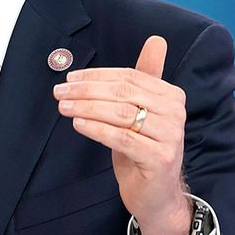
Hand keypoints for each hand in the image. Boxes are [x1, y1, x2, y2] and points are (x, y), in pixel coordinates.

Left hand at [53, 36, 191, 234]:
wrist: (156, 194)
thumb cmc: (143, 148)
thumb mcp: (141, 111)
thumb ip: (144, 78)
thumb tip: (156, 40)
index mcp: (171, 96)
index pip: (129, 77)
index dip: (96, 76)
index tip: (69, 79)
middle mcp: (175, 113)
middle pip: (123, 93)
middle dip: (86, 90)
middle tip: (60, 92)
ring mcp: (169, 136)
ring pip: (120, 114)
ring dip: (86, 108)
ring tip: (63, 107)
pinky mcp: (159, 158)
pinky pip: (121, 138)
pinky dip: (97, 129)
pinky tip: (78, 124)